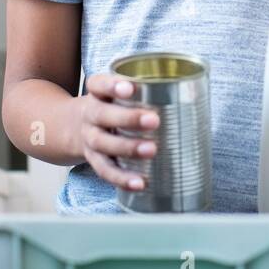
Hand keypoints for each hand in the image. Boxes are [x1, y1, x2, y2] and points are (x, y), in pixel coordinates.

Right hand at [80, 74, 160, 192]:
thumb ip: (148, 91)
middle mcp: (90, 114)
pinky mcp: (93, 160)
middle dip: (128, 118)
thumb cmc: (113, 106)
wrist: (73, 127)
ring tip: (151, 150)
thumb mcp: (119, 93)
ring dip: (128, 148)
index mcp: (98, 93)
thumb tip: (195, 92)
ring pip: (103, 144)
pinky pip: (105, 170)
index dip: (113, 85)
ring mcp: (90, 138)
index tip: (131, 87)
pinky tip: (139, 183)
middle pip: (103, 115)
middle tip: (154, 121)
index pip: (99, 84)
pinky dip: (122, 178)